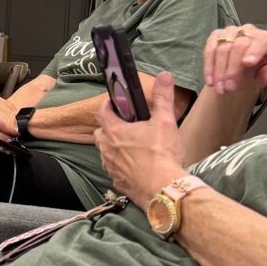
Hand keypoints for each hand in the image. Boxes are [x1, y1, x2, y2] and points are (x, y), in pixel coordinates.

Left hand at [95, 72, 185, 207]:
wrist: (163, 190)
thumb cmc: (162, 155)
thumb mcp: (165, 121)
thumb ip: (163, 97)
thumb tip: (164, 76)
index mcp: (114, 131)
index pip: (102, 111)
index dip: (108, 105)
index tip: (115, 102)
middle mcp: (106, 148)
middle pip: (101, 132)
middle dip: (110, 127)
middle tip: (126, 126)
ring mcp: (110, 166)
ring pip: (106, 152)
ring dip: (115, 148)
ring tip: (133, 147)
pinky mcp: (117, 182)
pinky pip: (114, 170)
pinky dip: (121, 166)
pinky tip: (136, 167)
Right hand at [204, 24, 266, 93]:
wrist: (242, 68)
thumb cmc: (256, 69)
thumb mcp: (265, 74)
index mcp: (265, 38)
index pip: (260, 42)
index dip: (254, 51)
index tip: (248, 63)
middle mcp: (248, 31)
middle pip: (238, 47)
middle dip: (232, 70)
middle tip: (229, 88)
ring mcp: (230, 31)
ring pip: (221, 49)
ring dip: (219, 71)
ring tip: (219, 88)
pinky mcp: (215, 36)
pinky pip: (209, 51)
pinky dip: (209, 67)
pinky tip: (210, 81)